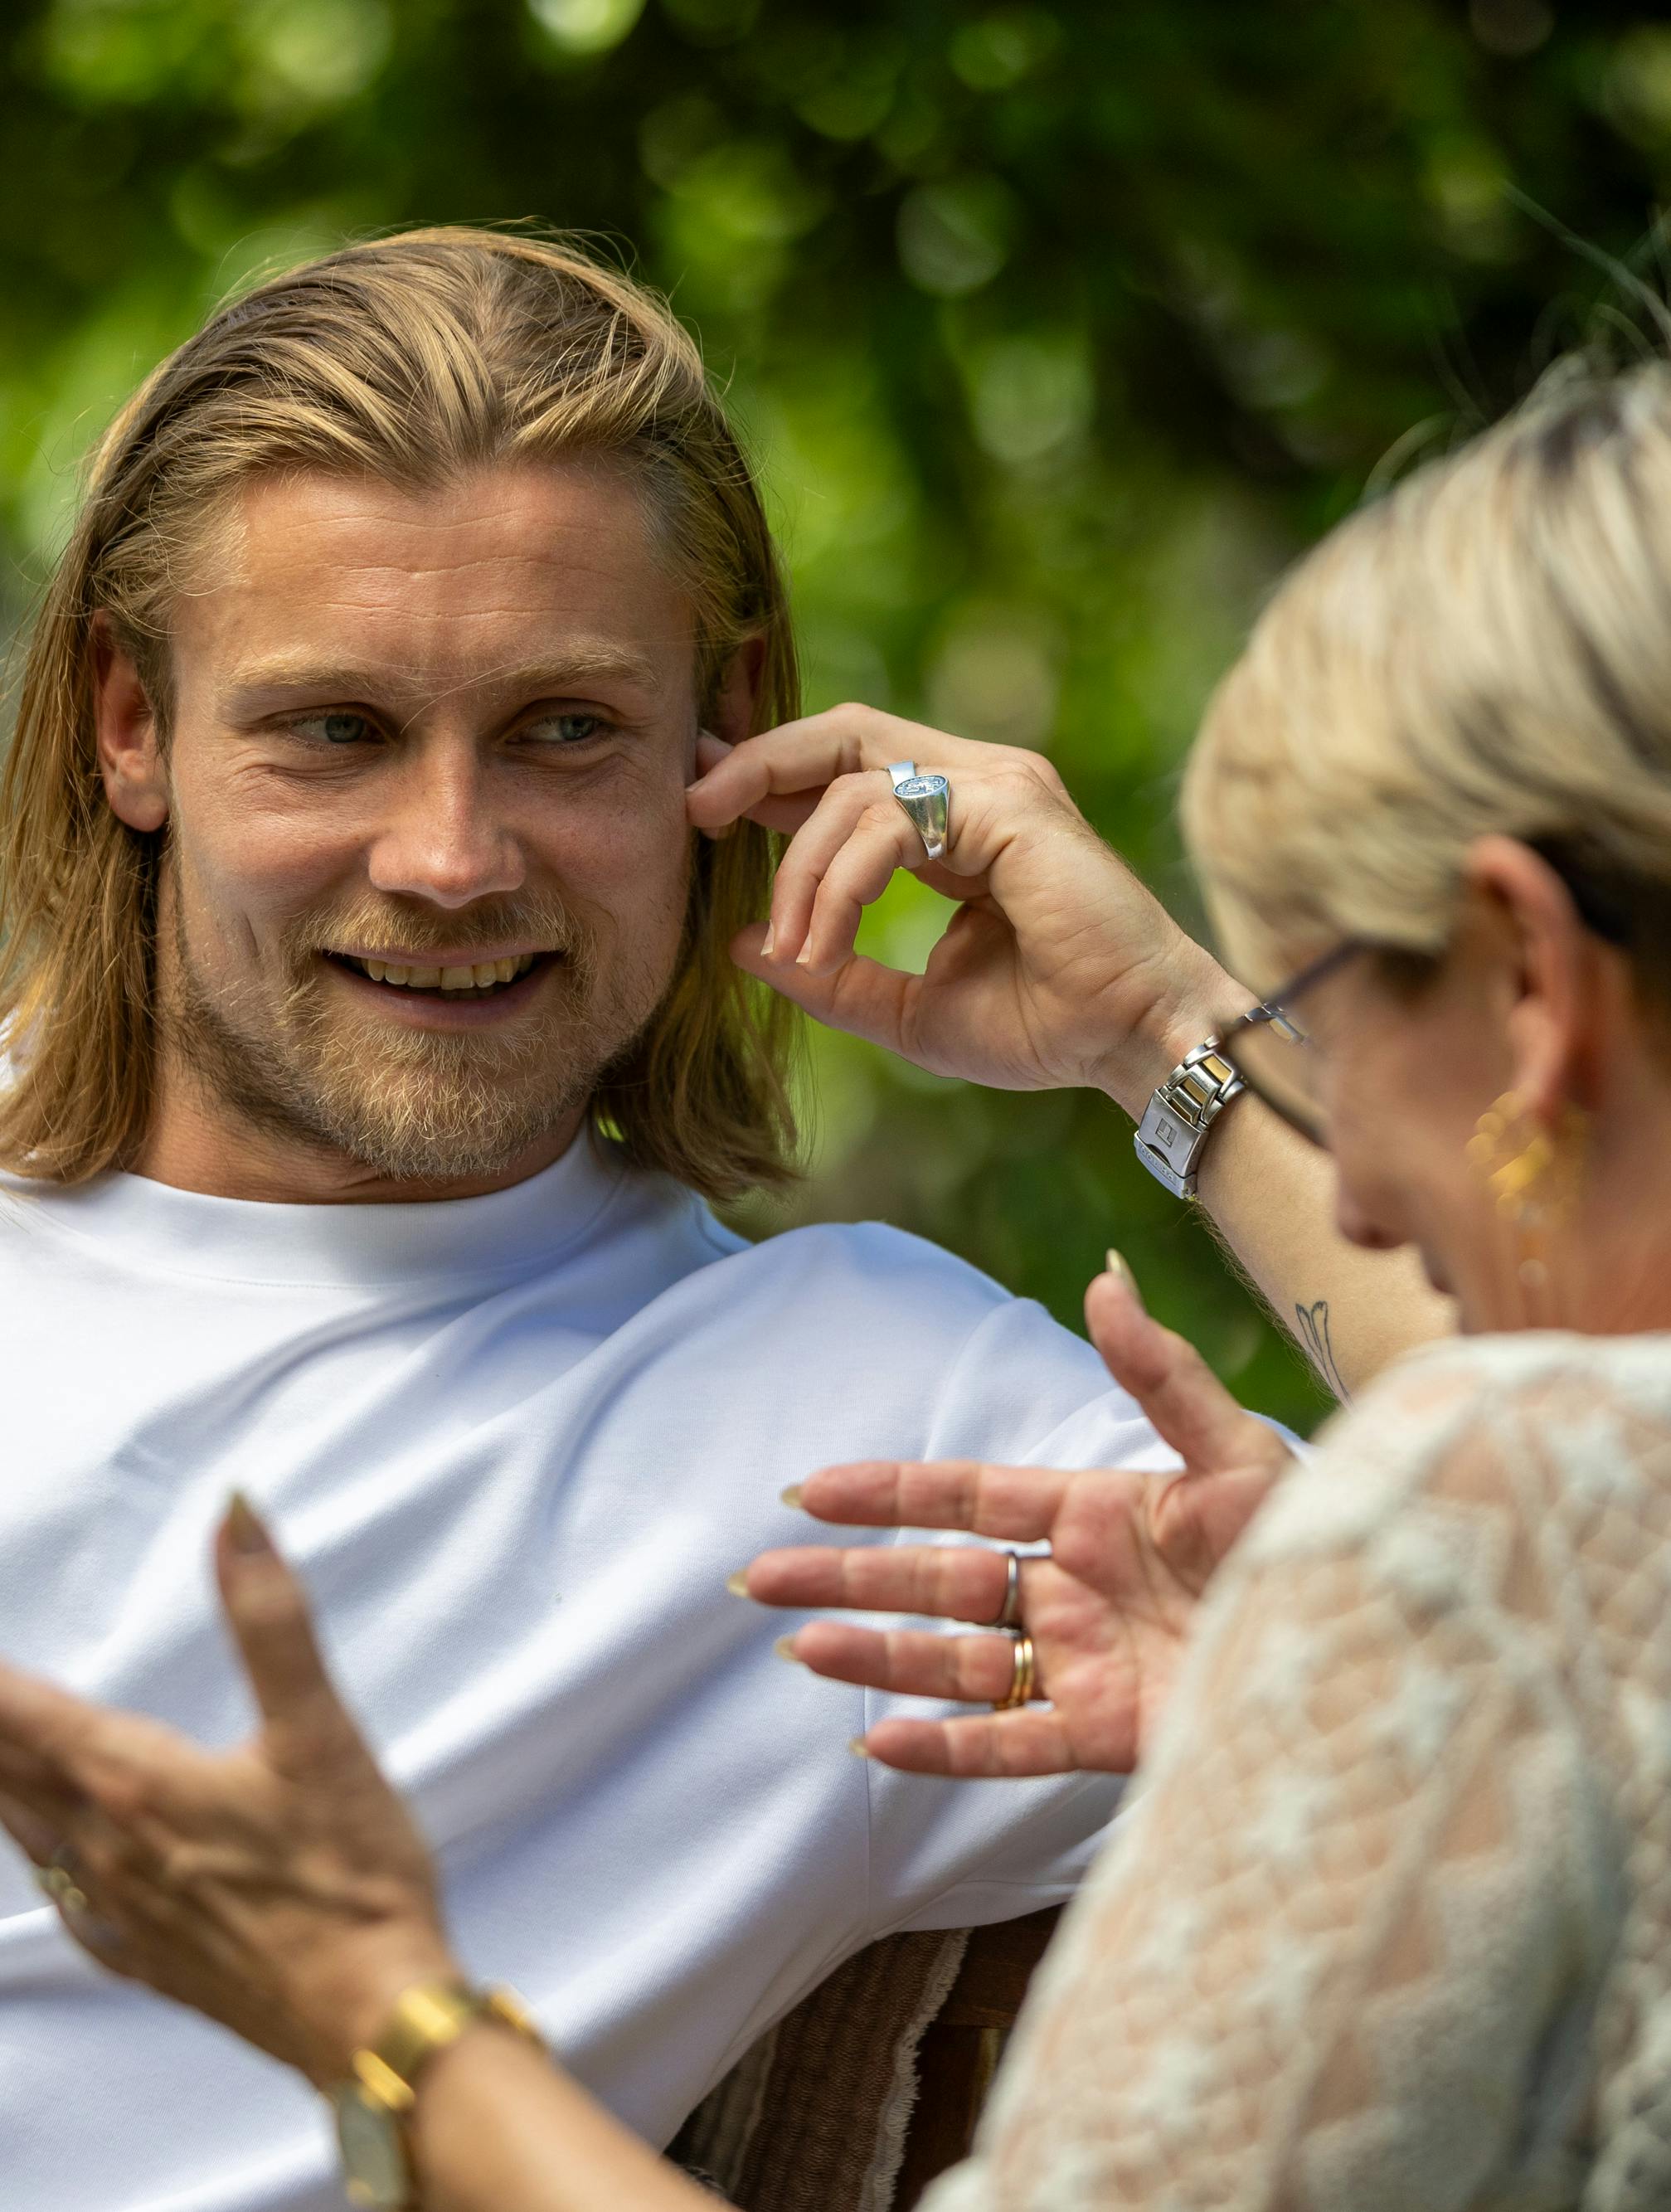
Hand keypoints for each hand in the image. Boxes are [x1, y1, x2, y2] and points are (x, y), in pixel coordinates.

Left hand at [0, 1498, 456, 2085]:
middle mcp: (112, 1847)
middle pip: (13, 1773)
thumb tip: (235, 1515)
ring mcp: (126, 1911)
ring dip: (1, 1789)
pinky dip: (40, 1864)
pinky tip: (48, 1866)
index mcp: (142, 1783)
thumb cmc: (352, 1875)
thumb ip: (269, 1616)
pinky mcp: (153, 1960)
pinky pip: (67, 1905)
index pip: (28, 1713)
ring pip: (29, 1836)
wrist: (372, 2015)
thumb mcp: (320, 1729)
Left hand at [685, 705, 1245, 1116]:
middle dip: (758, 762)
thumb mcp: (909, 1009)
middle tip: (694, 808)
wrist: (1134, 1043)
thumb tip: (739, 946)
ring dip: (799, 873)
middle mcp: (978, 784)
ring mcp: (998, 785)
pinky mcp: (1010, 805)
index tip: (698, 802)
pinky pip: (888, 820)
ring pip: (853, 785)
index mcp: (957, 821)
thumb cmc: (1045, 1027)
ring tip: (792, 951)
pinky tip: (821, 945)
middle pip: (843, 732)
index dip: (767, 773)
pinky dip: (838, 882)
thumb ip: (830, 973)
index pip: (847, 768)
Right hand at [738, 1265, 1294, 1776]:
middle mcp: (1077, 1588)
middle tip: (760, 1581)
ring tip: (799, 1650)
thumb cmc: (1323, 1538)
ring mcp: (1088, 1664)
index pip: (966, 1499)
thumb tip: (1104, 1278)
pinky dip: (946, 1749)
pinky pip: (1010, 1746)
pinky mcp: (1113, 1738)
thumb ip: (1160, 1373)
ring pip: (957, 1661)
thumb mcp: (1237, 1451)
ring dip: (878, 1658)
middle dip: (849, 1580)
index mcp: (1096, 1512)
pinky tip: (879, 1746)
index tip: (807, 1491)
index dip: (887, 1494)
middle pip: (937, 1581)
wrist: (1385, 1652)